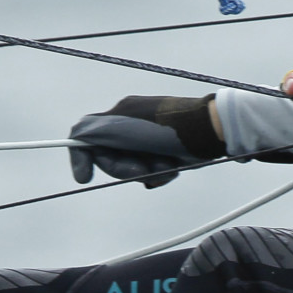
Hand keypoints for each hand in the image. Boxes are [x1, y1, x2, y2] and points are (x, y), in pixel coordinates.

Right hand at [67, 95, 225, 187]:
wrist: (216, 130)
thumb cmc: (173, 129)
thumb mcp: (127, 130)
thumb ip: (96, 132)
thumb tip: (75, 137)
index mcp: (120, 113)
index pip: (87, 136)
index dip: (82, 158)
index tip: (84, 179)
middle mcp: (132, 122)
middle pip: (111, 157)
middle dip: (126, 169)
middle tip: (144, 171)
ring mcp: (150, 135)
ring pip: (134, 166)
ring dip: (148, 172)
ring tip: (167, 168)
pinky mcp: (168, 146)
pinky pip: (153, 168)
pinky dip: (161, 172)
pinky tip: (175, 168)